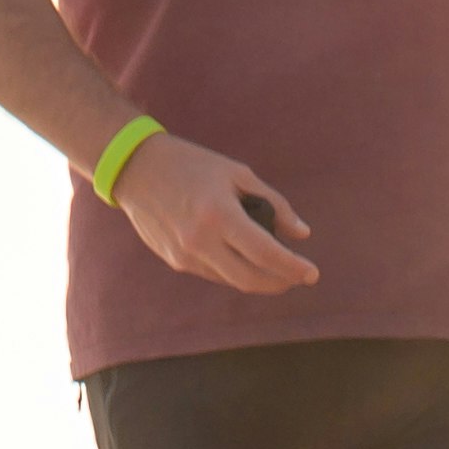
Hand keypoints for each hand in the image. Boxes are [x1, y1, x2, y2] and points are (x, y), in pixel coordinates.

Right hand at [113, 131, 315, 293]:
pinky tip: (242, 257)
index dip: (293, 268)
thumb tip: (302, 234)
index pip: (266, 253)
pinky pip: (213, 274)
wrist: (135, 168)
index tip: (312, 274)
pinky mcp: (175, 261)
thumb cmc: (192, 165)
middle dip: (280, 283)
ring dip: (258, 278)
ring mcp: (185, 255)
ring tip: (274, 265)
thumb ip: (274, 204)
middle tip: (297, 277)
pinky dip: (234, 269)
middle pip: (250, 279)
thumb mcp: (237, 173)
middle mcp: (200, 240)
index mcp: (219, 214)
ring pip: (232, 280)